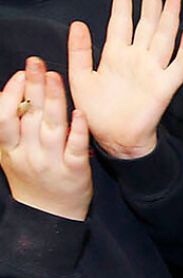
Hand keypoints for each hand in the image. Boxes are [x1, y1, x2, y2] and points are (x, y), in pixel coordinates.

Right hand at [0, 57, 91, 220]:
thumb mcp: (11, 156)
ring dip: (53, 100)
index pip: (4, 119)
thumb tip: (12, 92)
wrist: (51, 215)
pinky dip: (78, 130)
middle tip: (37, 63)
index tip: (20, 74)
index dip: (9, 95)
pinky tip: (80, 113)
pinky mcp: (75, 170)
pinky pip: (76, 147)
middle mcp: (28, 154)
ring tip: (56, 77)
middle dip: (32, 87)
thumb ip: (12, 128)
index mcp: (9, 149)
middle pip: (28, 116)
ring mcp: (51, 162)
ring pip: (51, 127)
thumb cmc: (32, 177)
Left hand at [69, 0, 182, 158]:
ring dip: (169, 15)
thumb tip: (78, 23)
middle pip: (146, 22)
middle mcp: (136, 57)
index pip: (120, 19)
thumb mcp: (80, 79)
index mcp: (115, 54)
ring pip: (164, 36)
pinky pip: (179, 65)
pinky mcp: (165, 86)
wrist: (115, 139)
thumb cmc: (96, 111)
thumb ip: (78, 52)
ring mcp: (153, 70)